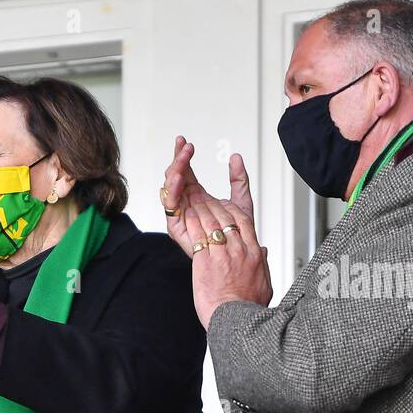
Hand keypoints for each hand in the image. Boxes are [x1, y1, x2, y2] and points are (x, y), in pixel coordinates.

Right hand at [162, 136, 256, 256]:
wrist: (235, 270)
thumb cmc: (237, 243)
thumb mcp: (242, 205)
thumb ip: (239, 181)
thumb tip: (235, 158)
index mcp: (197, 199)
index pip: (187, 174)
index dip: (184, 157)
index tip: (184, 141)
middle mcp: (186, 207)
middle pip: (176, 178)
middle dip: (178, 159)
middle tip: (184, 146)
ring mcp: (180, 216)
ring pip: (171, 189)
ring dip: (176, 170)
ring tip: (183, 158)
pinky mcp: (177, 228)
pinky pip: (171, 206)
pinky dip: (173, 190)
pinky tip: (178, 177)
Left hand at [183, 197, 272, 328]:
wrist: (234, 320)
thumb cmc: (247, 308)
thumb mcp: (264, 284)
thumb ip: (263, 266)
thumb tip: (265, 253)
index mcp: (254, 254)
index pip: (245, 222)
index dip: (233, 210)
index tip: (225, 205)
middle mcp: (239, 250)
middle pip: (227, 218)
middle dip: (215, 206)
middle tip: (205, 199)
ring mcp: (222, 254)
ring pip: (212, 222)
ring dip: (202, 210)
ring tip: (194, 203)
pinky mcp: (205, 261)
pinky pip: (198, 234)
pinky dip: (193, 222)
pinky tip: (187, 215)